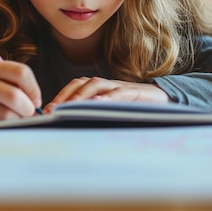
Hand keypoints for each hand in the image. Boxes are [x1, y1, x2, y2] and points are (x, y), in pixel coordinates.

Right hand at [0, 60, 41, 122]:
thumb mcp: (1, 85)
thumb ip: (19, 88)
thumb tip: (40, 104)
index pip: (21, 72)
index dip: (34, 89)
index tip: (36, 101)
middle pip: (14, 95)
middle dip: (28, 108)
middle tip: (29, 114)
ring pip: (5, 112)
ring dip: (17, 120)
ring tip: (16, 120)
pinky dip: (4, 126)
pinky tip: (2, 123)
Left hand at [45, 76, 169, 111]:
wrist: (164, 99)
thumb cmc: (134, 108)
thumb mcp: (112, 111)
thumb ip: (95, 115)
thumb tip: (72, 127)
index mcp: (99, 88)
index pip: (75, 86)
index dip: (61, 95)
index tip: (47, 109)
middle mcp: (107, 84)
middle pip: (81, 83)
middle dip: (65, 95)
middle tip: (52, 110)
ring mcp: (119, 86)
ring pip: (96, 85)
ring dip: (80, 95)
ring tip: (68, 107)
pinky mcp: (134, 92)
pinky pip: (117, 93)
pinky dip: (106, 98)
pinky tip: (96, 104)